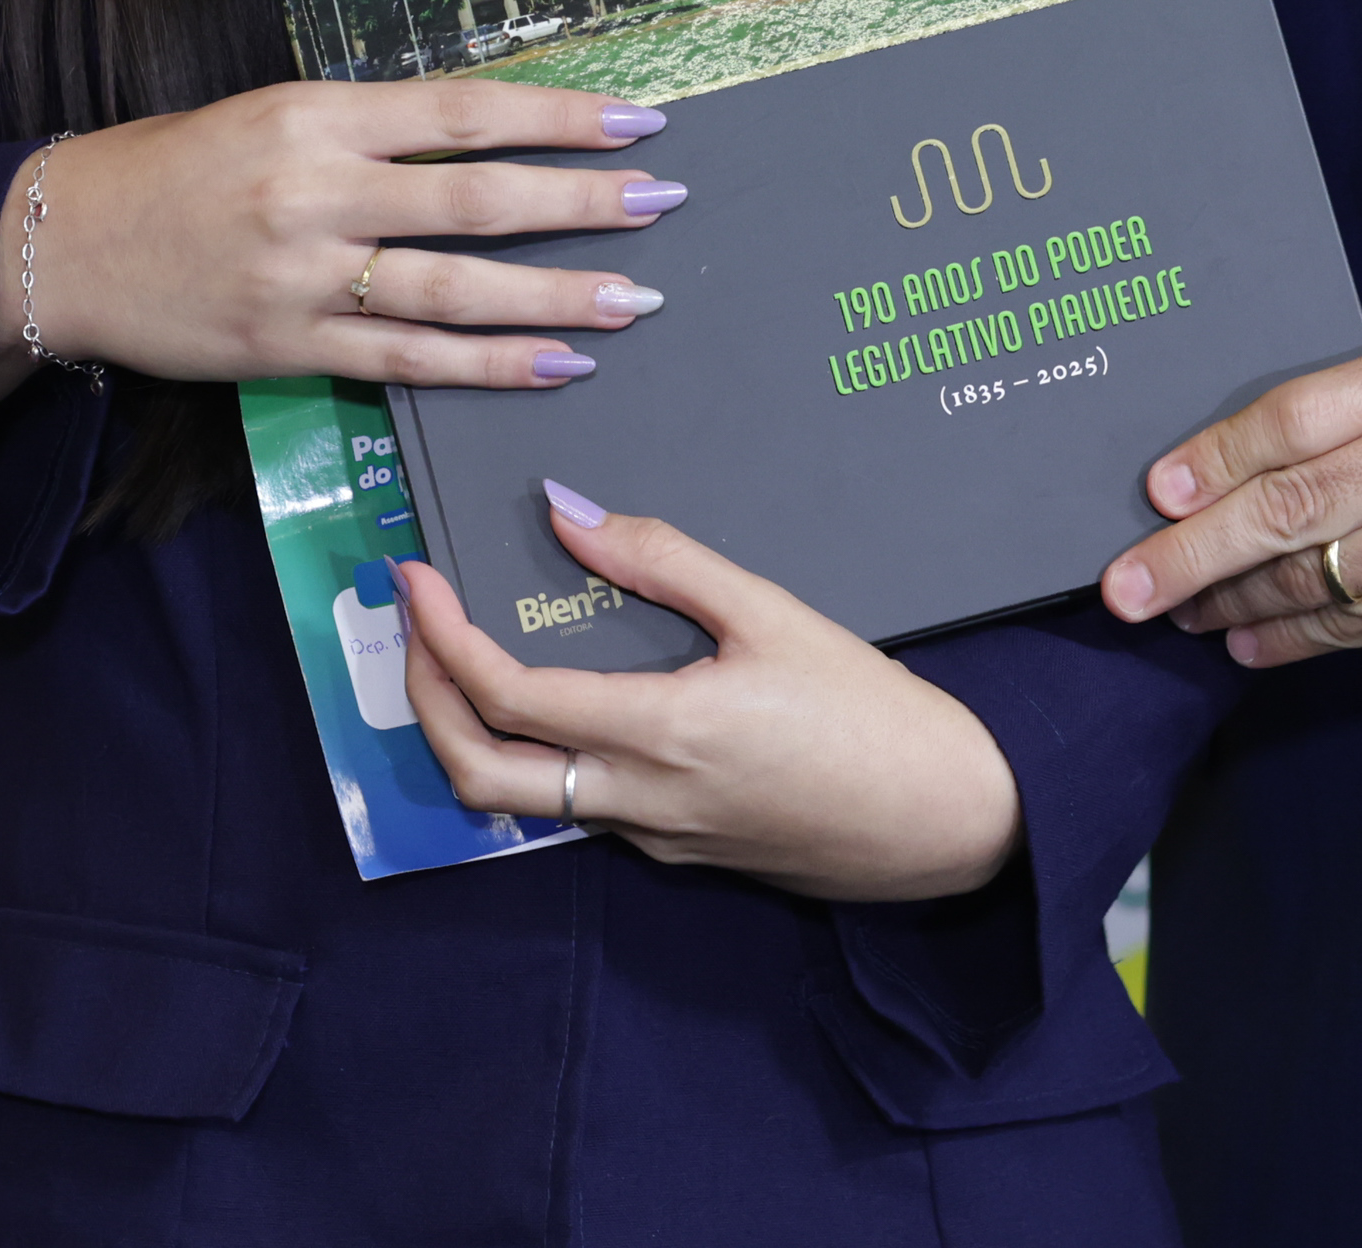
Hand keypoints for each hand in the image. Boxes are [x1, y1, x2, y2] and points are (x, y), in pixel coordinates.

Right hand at [0, 80, 682, 402]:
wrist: (60, 245)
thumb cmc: (169, 166)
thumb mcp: (266, 113)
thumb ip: (365, 127)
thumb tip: (483, 135)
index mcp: (315, 114)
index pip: (464, 111)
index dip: (558, 114)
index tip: (637, 118)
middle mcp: (316, 191)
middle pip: (477, 198)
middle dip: (582, 203)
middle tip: (665, 201)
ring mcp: (304, 277)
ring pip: (457, 289)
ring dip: (557, 296)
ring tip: (637, 299)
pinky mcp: (289, 350)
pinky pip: (410, 362)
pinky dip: (491, 365)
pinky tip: (560, 365)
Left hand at [395, 488, 1021, 901]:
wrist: (947, 821)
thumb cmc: (873, 713)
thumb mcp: (775, 614)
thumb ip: (665, 560)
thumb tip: (567, 510)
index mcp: (658, 733)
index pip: (504, 696)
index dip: (441, 636)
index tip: (415, 577)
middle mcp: (638, 800)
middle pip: (477, 774)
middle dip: (423, 699)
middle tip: (413, 625)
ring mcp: (653, 837)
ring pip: (520, 801)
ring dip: (472, 729)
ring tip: (465, 653)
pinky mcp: (677, 852)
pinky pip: (579, 808)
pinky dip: (538, 752)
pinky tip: (560, 695)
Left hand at [1097, 335, 1361, 667]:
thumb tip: (1258, 448)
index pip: (1296, 421)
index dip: (1215, 457)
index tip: (1155, 489)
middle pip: (1288, 507)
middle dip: (1192, 552)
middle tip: (1124, 585)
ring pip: (1316, 580)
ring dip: (1232, 604)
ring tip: (1175, 613)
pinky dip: (1296, 641)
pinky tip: (1249, 645)